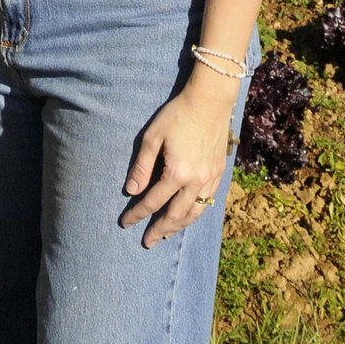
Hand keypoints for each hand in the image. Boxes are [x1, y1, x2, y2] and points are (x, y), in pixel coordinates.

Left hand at [119, 83, 234, 246]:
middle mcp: (196, 182)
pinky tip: (188, 216)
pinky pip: (207, 203)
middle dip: (159, 229)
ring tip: (166, 235)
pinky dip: (195, 214)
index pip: (153, 201)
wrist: (210, 101)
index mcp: (177, 173)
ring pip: (194, 213)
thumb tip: (132, 191)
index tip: (125, 222)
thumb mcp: (153, 137)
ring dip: (179, 227)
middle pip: (175, 214)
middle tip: (147, 242)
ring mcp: (211, 179)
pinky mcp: (219, 174)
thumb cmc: (177, 115)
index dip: (137, 214)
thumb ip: (142, 166)